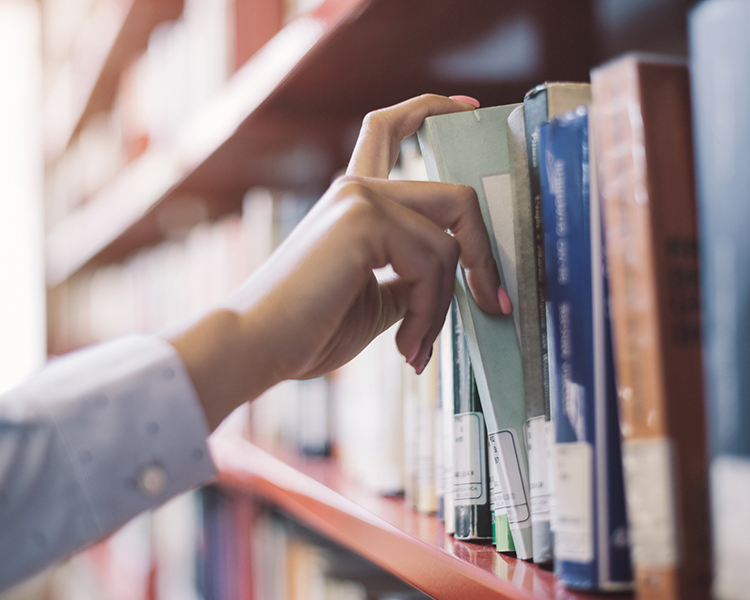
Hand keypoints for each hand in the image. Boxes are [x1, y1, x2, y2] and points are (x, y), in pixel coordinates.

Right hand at [168, 94, 506, 429]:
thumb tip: (457, 280)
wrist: (257, 347)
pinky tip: (406, 344)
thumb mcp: (377, 299)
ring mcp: (360, 198)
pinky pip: (434, 263)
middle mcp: (357, 187)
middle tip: (491, 301)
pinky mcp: (363, 219)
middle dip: (483, 255)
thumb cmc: (308, 330)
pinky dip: (431, 312)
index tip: (468, 107)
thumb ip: (413, 277)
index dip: (433, 109)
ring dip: (445, 306)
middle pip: (455, 198)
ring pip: (449, 242)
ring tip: (417, 345)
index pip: (391, 128)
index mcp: (354, 200)